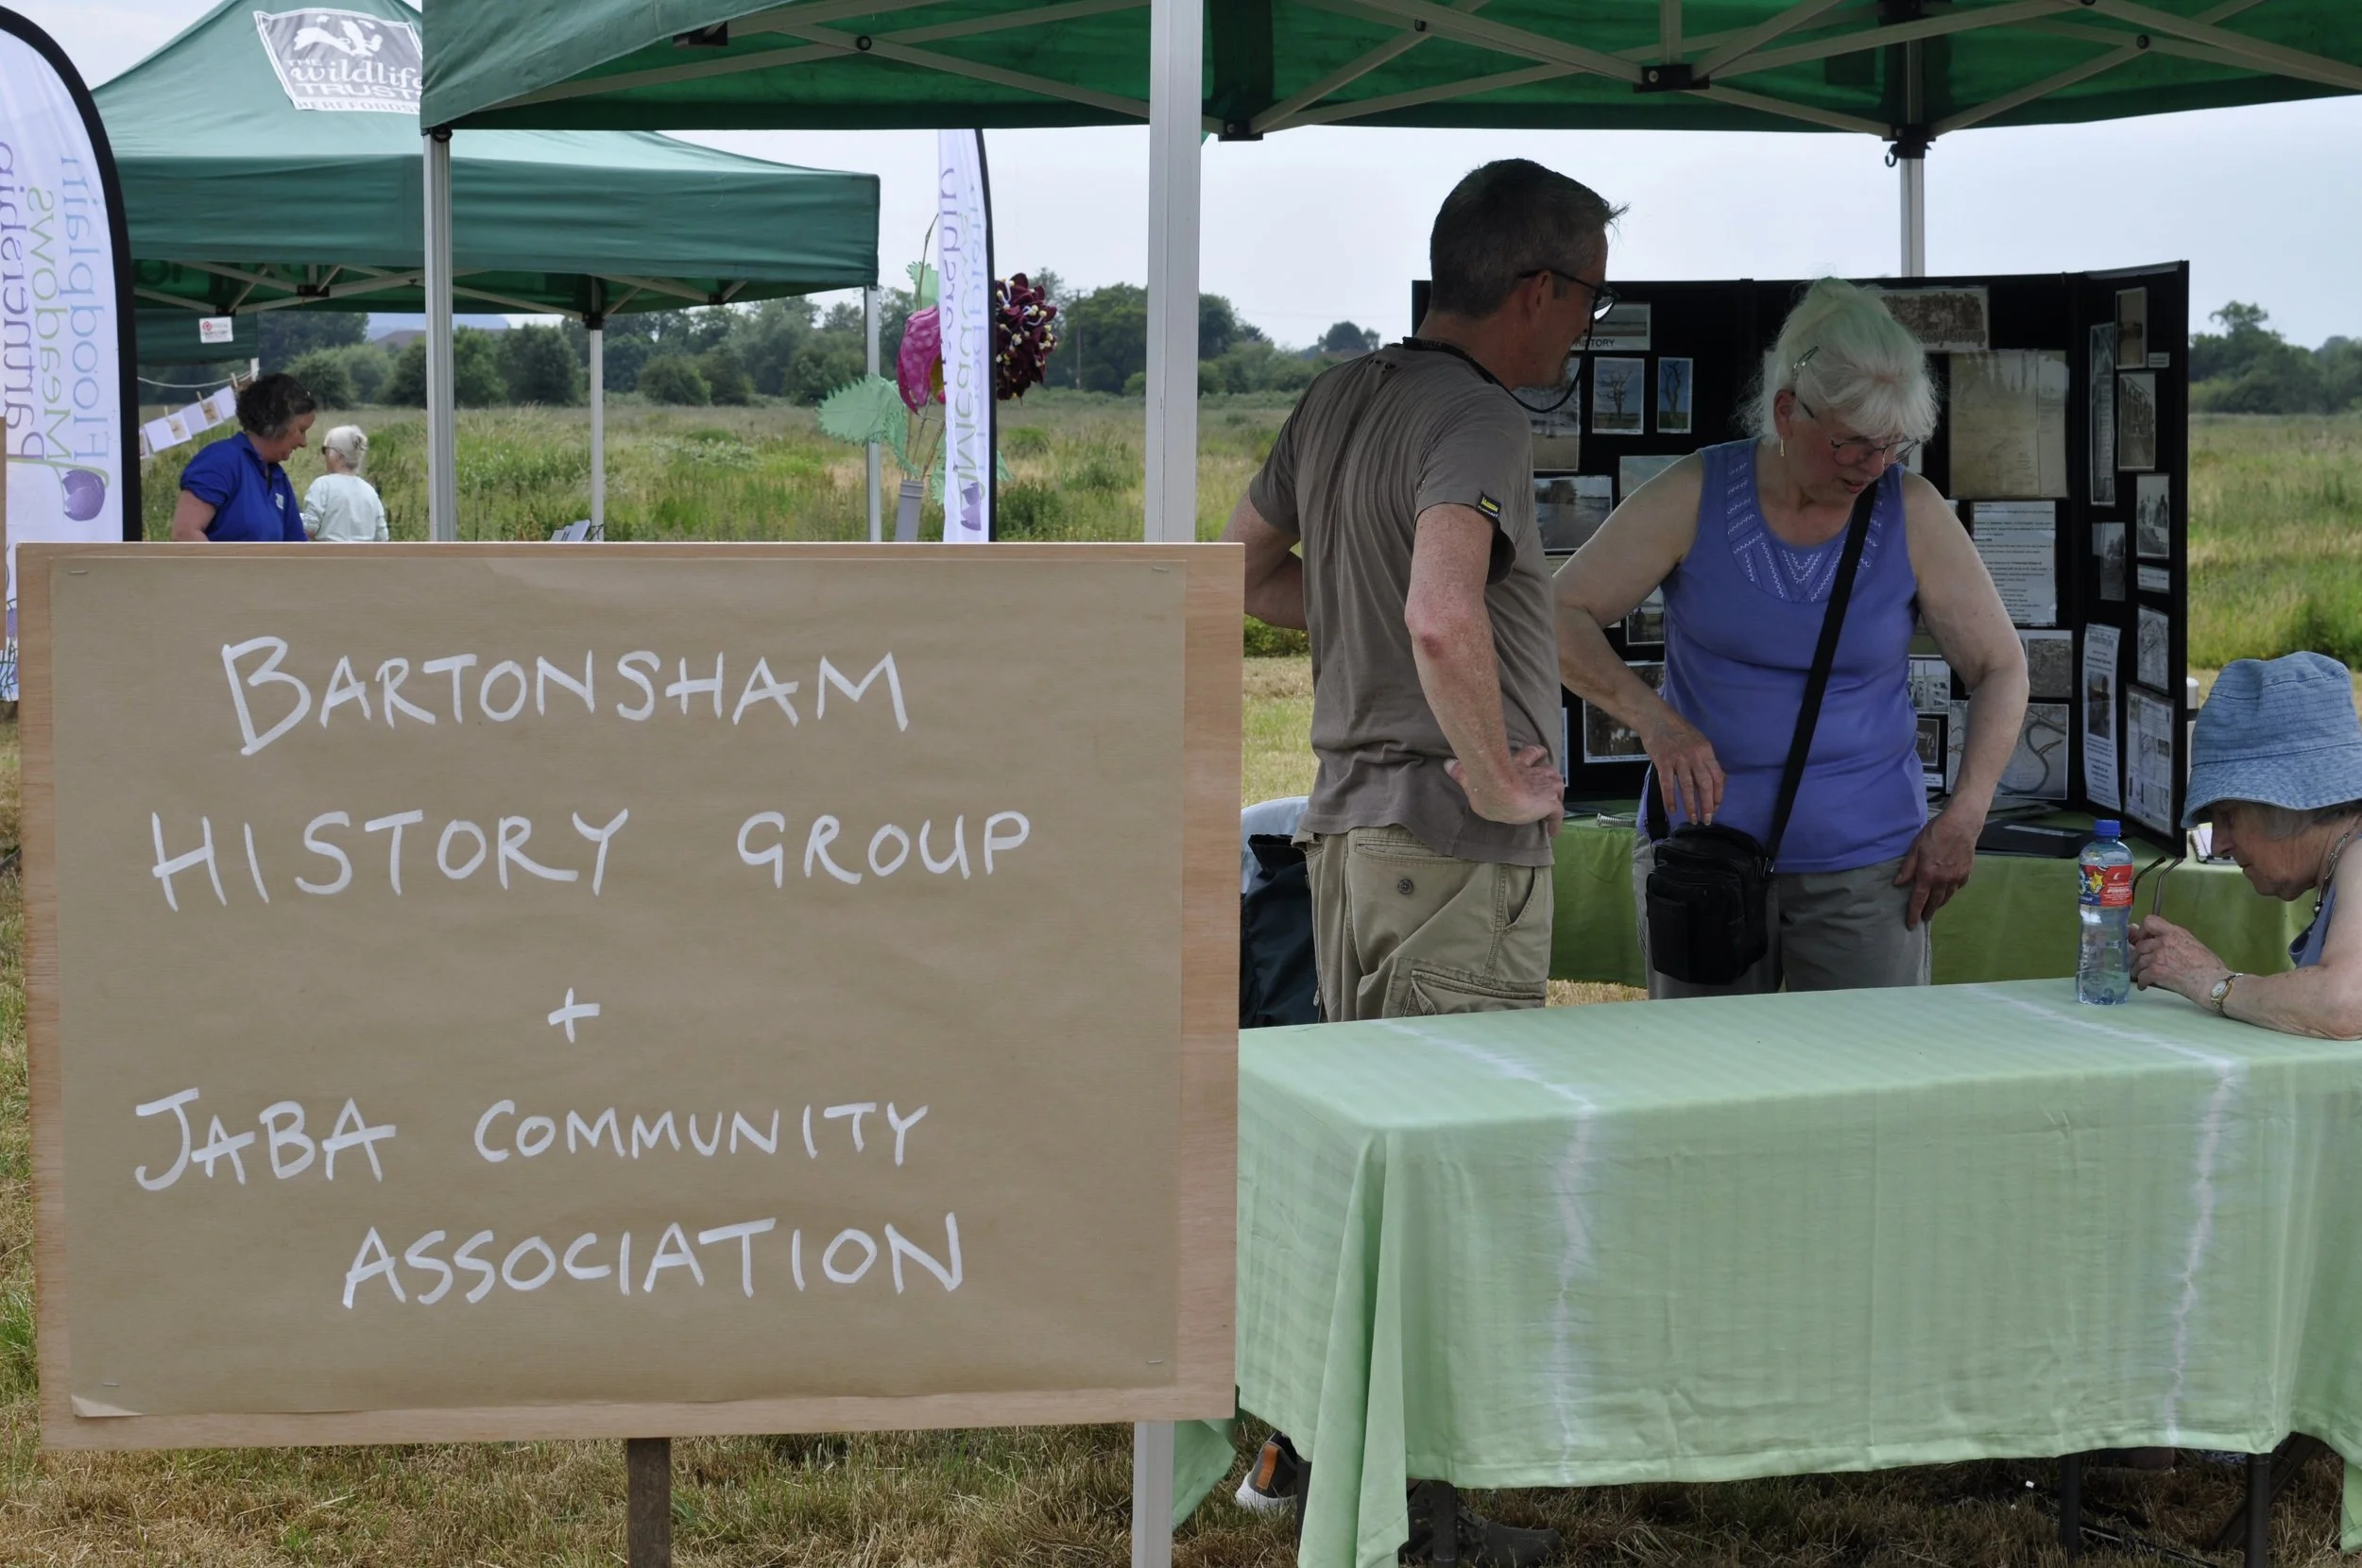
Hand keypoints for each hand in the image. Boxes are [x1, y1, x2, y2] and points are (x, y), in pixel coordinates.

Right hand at [1447, 745, 1564, 835]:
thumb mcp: (1470, 777)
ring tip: (1551, 808)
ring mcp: (1546, 788)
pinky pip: (1558, 815)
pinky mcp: (1551, 804)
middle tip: (1546, 788)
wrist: (1499, 791)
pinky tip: (1554, 831)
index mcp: (1518, 765)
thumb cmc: (1484, 785)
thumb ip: (1461, 771)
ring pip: (1558, 789)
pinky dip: (1556, 823)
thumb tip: (1447, 763)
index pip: (1532, 753)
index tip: (1540, 753)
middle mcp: (1535, 773)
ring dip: (1555, 797)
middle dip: (1548, 778)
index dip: (1537, 754)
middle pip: (1549, 772)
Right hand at [1640, 713, 1724, 825]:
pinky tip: (1672, 810)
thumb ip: (1707, 761)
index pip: (1717, 777)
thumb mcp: (1699, 742)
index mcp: (1706, 751)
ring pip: (1687, 787)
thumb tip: (1719, 780)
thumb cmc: (1678, 731)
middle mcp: (1695, 755)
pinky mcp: (1663, 761)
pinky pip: (1667, 784)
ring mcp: (1678, 758)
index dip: (1718, 795)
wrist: (1656, 718)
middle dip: (1707, 805)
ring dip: (1690, 805)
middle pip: (1704, 784)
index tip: (1716, 807)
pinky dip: (1670, 799)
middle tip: (1707, 819)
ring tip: (1692, 818)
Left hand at [1893, 807, 1979, 928]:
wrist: (1961, 824)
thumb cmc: (1935, 833)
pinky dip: (1950, 892)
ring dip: (1939, 904)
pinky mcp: (1966, 873)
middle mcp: (1943, 880)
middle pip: (1934, 902)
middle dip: (1927, 912)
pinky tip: (1947, 892)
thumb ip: (1907, 868)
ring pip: (1947, 897)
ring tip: (1933, 909)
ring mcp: (1956, 878)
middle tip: (1923, 919)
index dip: (1913, 913)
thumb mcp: (1915, 848)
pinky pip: (1957, 888)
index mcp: (1927, 875)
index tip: (1911, 925)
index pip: (1918, 900)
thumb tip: (1898, 884)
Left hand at [2129, 914, 2226, 1002]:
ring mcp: (2159, 956)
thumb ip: (2175, 940)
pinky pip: (2141, 976)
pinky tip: (2144, 985)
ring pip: (2138, 961)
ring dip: (2136, 969)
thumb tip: (2163, 941)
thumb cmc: (2209, 965)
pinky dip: (2141, 982)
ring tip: (2137, 974)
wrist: (2212, 982)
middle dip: (2136, 955)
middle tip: (2136, 961)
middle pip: (2140, 945)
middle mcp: (2164, 942)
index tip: (2142, 938)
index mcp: (2174, 932)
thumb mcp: (2193, 943)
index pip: (2150, 921)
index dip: (2142, 930)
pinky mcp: (2156, 972)